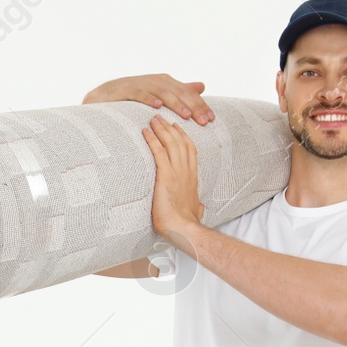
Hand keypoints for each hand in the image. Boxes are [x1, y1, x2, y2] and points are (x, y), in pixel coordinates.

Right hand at [83, 74, 214, 124]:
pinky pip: (139, 94)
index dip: (201, 105)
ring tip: (185, 115)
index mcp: (167, 82)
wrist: (104, 94)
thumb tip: (202, 86)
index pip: (188, 93)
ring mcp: (142, 83)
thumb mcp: (160, 92)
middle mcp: (157, 80)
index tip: (212, 119)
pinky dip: (148, 99)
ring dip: (175, 104)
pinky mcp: (126, 89)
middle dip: (193, 107)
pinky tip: (157, 107)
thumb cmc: (135, 96)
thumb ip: (180, 90)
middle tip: (203, 121)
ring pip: (162, 93)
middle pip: (179, 93)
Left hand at [141, 114, 205, 244]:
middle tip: (161, 118)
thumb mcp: (195, 212)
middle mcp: (186, 171)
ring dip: (161, 129)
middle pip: (180, 142)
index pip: (190, 151)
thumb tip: (201, 208)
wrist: (183, 229)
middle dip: (170, 128)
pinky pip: (158, 152)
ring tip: (153, 119)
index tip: (177, 128)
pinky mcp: (166, 176)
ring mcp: (177, 172)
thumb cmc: (187, 224)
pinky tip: (145, 132)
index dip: (183, 137)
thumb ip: (198, 207)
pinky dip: (152, 140)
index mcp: (193, 178)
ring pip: (170, 143)